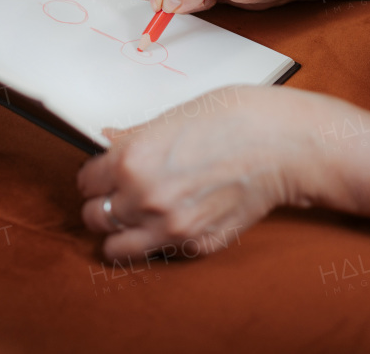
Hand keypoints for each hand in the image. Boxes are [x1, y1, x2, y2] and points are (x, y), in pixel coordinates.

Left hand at [77, 86, 330, 261]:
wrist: (283, 143)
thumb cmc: (234, 118)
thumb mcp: (174, 116)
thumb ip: (135, 137)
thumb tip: (107, 141)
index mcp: (131, 160)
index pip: (86, 182)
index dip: (97, 175)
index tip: (106, 174)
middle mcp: (143, 198)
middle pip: (93, 217)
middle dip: (105, 204)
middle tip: (121, 194)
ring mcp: (169, 228)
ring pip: (114, 248)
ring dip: (121, 232)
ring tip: (138, 217)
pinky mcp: (195, 246)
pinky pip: (158, 253)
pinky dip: (159, 241)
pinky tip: (174, 219)